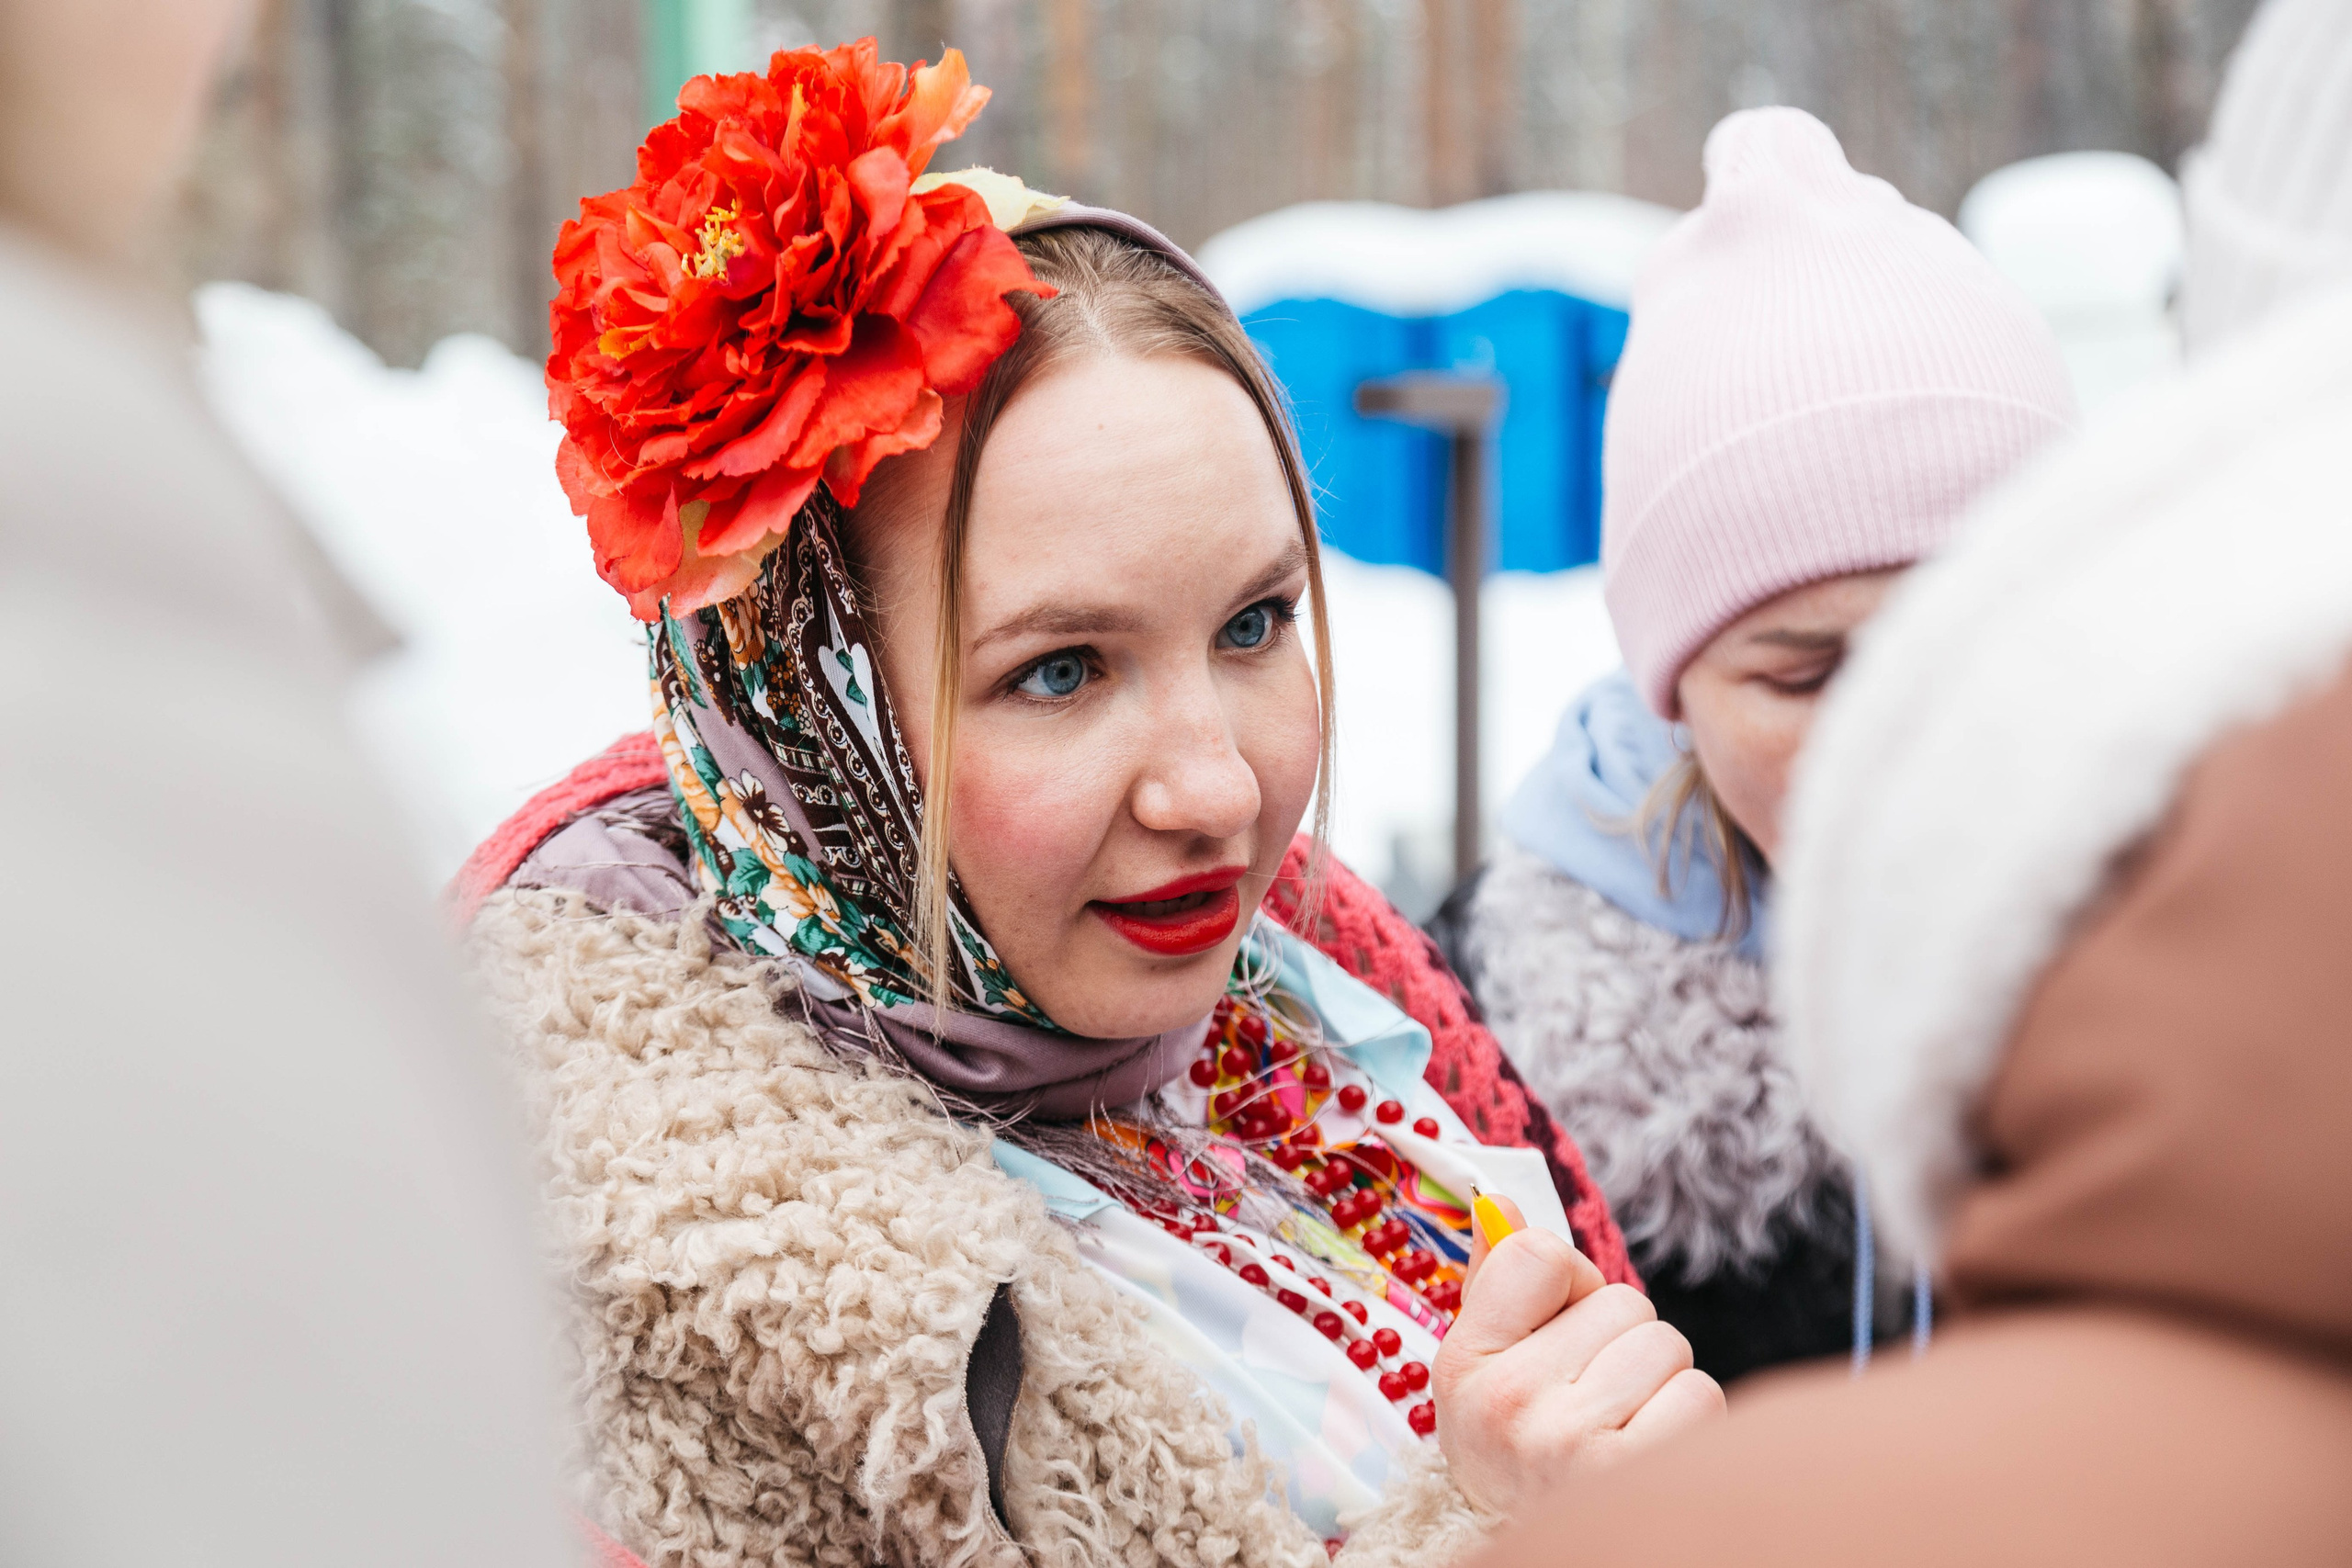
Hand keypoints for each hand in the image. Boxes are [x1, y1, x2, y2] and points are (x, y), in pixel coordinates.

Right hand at [1432, 1196, 1724, 1515]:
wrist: (1544, 1559)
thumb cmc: (1521, 1454)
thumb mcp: (1483, 1375)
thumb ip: (1494, 1288)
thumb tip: (1497, 1204)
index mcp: (1465, 1363)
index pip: (1538, 1253)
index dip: (1572, 1283)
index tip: (1561, 1326)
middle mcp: (1508, 1401)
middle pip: (1624, 1303)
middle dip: (1624, 1342)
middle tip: (1596, 1398)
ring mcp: (1568, 1442)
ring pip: (1667, 1347)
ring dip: (1661, 1382)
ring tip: (1624, 1427)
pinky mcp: (1635, 1477)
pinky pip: (1699, 1395)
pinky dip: (1690, 1420)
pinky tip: (1654, 1450)